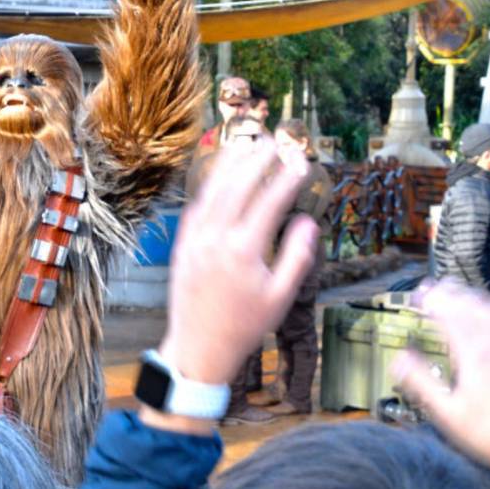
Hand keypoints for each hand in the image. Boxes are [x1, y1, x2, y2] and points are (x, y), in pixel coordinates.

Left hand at [161, 140, 317, 385]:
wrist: (199, 347)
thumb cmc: (244, 326)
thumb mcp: (280, 298)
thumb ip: (296, 257)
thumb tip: (307, 221)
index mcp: (243, 251)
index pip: (269, 202)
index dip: (286, 178)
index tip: (300, 161)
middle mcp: (215, 239)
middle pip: (238, 186)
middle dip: (257, 160)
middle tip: (273, 141)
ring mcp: (194, 240)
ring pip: (212, 191)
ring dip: (230, 165)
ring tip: (247, 146)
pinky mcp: (182, 245)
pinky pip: (196, 206)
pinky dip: (210, 187)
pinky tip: (222, 176)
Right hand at [395, 281, 489, 488]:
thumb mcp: (448, 414)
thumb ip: (421, 382)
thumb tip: (399, 359)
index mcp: (476, 353)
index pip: (448, 313)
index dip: (431, 299)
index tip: (418, 295)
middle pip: (472, 305)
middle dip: (450, 293)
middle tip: (434, 289)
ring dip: (475, 299)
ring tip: (461, 295)